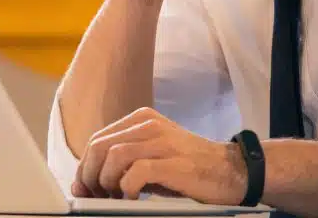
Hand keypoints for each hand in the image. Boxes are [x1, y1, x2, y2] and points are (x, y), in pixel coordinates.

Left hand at [73, 108, 245, 205]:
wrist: (233, 171)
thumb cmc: (189, 169)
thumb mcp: (153, 157)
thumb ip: (122, 164)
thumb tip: (85, 184)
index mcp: (141, 120)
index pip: (97, 139)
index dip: (84, 166)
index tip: (84, 189)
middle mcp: (148, 125)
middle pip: (98, 146)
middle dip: (89, 175)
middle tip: (93, 197)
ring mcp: (161, 141)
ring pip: (113, 156)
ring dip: (105, 182)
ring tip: (112, 198)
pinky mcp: (173, 161)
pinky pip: (136, 172)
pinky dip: (126, 188)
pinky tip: (132, 198)